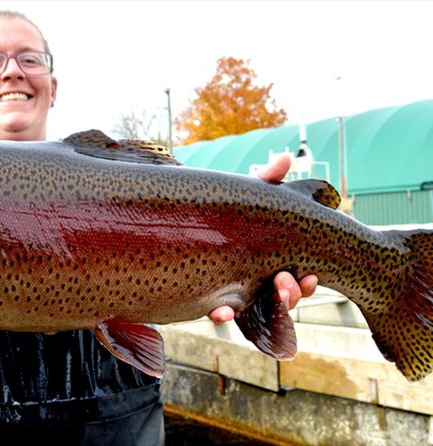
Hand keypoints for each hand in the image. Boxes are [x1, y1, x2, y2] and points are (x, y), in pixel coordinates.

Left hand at [207, 153, 318, 323]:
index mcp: (275, 261)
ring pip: (257, 311)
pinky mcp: (212, 298)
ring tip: (258, 295)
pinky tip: (221, 313)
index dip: (307, 283)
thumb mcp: (245, 198)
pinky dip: (222, 315)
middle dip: (290, 294)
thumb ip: (265, 181)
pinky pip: (220, 314)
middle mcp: (259, 282)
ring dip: (262, 307)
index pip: (300, 278)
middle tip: (283, 280)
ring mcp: (237, 293)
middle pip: (284, 299)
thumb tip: (286, 158)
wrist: (181, 224)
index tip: (310, 276)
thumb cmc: (224, 213)